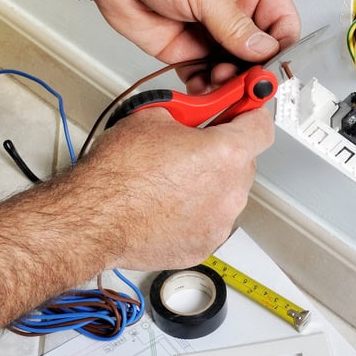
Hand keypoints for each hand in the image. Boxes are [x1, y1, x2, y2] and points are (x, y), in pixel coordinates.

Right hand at [72, 106, 274, 270]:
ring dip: (208, 182)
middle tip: (191, 145)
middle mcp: (230, 192)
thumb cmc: (117, 174)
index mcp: (225, 154)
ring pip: (226, 193)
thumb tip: (193, 112)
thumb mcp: (153, 116)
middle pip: (243, 161)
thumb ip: (189, 113)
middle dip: (222, 150)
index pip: (261, 126)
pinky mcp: (202, 246)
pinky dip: (195, 211)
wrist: (94, 219)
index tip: (243, 110)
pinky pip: (209, 220)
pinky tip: (167, 204)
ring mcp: (218, 223)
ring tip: (171, 178)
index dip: (250, 112)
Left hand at [92, 0, 300, 92]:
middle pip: (259, 52)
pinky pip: (204, 76)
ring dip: (229, 82)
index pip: (282, 22)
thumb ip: (235, 24)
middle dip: (253, 70)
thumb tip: (262, 50)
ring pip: (233, 69)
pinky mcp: (186, 50)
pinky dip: (204, 87)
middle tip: (243, 81)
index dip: (282, 47)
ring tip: (218, 82)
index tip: (273, 67)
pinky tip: (201, 88)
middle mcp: (233, 11)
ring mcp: (210, 33)